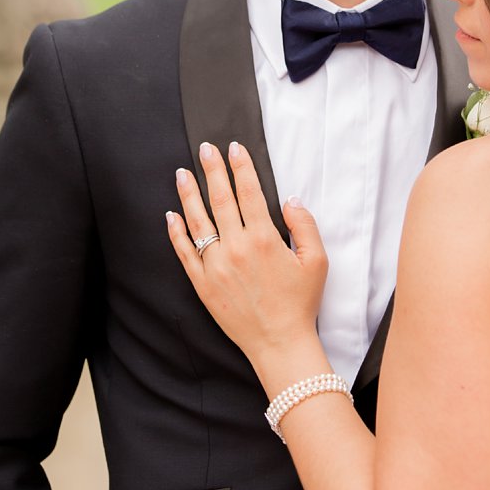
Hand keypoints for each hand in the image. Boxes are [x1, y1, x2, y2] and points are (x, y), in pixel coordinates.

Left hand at [167, 141, 326, 375]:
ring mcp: (215, 266)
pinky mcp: (202, 284)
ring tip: (182, 173)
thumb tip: (291, 200)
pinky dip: (176, 232)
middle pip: (221, 200)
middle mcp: (236, 248)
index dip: (241, 168)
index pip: (249, 193)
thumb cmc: (301, 302)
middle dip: (212, 171)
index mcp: (265, 240)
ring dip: (189, 195)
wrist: (278, 342)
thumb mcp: (318, 262)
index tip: (234, 148)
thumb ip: (305, 226)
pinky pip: (184, 252)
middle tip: (204, 149)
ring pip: (197, 222)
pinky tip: (171, 215)